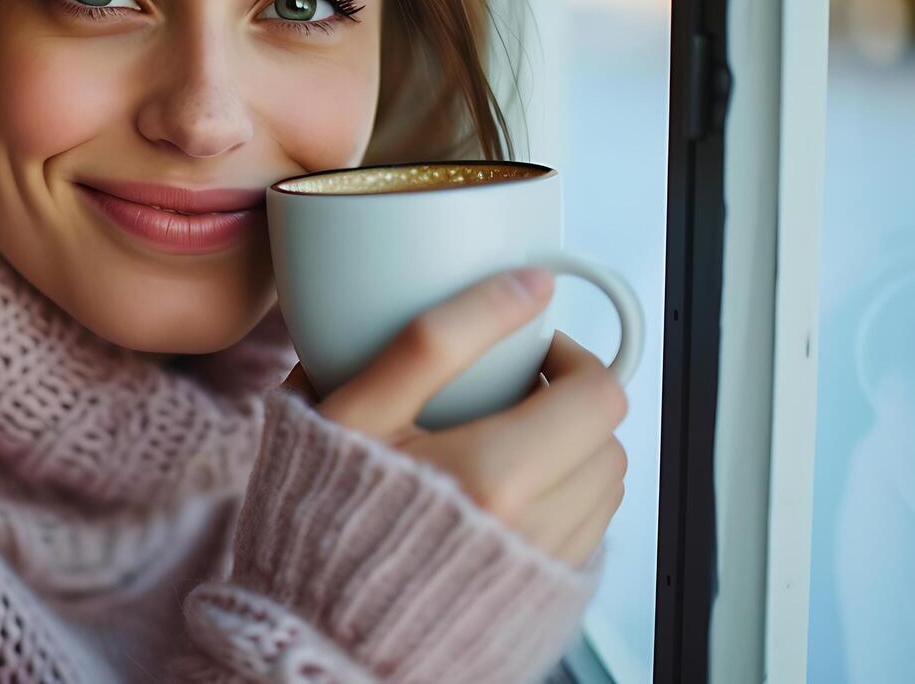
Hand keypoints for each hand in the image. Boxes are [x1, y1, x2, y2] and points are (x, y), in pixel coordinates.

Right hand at [280, 268, 628, 567]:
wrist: (313, 633)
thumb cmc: (319, 521)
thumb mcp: (353, 412)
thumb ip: (433, 339)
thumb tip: (519, 286)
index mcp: (493, 478)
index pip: (591, 392)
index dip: (566, 349)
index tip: (531, 336)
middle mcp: (532, 530)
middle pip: (604, 434)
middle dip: (569, 396)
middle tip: (518, 384)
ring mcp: (542, 568)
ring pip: (602, 482)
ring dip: (570, 447)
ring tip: (510, 437)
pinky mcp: (541, 600)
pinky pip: (585, 530)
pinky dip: (560, 497)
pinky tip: (504, 493)